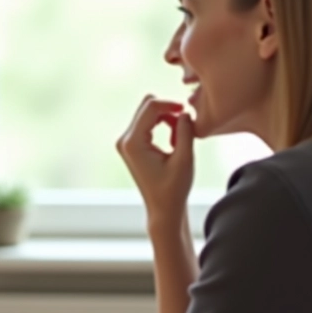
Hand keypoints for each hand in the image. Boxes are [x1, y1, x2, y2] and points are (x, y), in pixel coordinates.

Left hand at [116, 95, 194, 228]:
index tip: (187, 110)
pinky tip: (174, 141)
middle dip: (167, 110)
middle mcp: (124, 140)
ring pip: (147, 113)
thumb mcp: (184, 159)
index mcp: (133, 143)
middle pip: (146, 106)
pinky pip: (147, 123)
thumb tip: (184, 112)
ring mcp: (125, 142)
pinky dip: (162, 125)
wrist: (163, 209)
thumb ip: (185, 132)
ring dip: (166, 118)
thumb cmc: (174, 189)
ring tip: (179, 138)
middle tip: (185, 125)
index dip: (170, 104)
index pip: (150, 107)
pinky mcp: (131, 145)